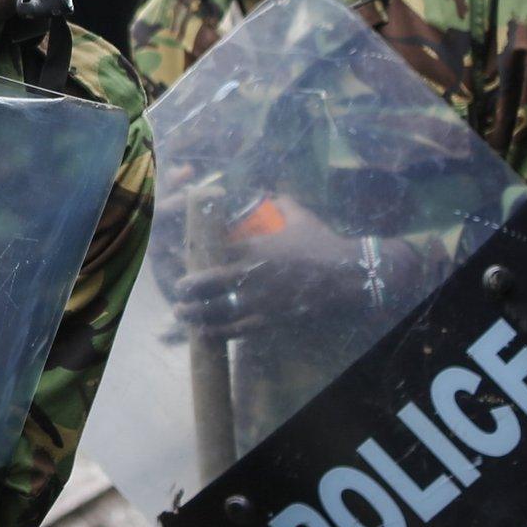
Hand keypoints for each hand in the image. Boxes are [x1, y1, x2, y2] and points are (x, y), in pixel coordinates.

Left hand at [173, 196, 422, 335]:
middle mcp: (251, 275)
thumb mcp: (301, 217)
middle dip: (188, 288)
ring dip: (195, 313)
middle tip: (179, 290)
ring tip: (182, 313)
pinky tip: (204, 333)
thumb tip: (273, 194)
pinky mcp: (269, 322)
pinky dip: (216, 332)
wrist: (347, 275)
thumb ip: (283, 203)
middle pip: (207, 283)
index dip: (197, 255)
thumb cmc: (323, 243)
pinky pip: (235, 330)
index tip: (187, 257)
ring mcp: (259, 301)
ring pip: (217, 310)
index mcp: (255, 247)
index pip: (216, 250)